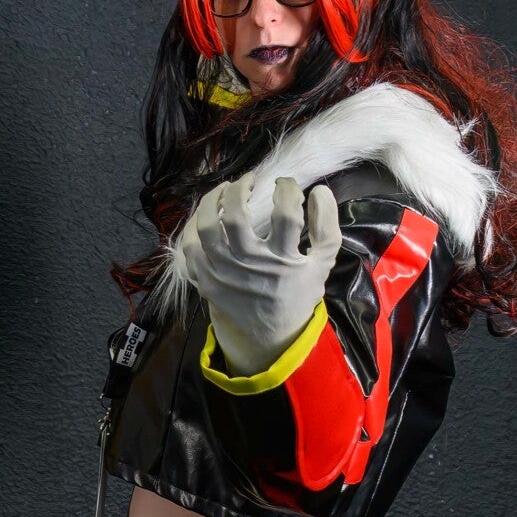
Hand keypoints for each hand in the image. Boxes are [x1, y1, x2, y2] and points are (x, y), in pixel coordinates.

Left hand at [180, 174, 341, 377]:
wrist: (271, 335)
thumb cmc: (297, 294)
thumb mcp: (321, 264)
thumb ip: (327, 228)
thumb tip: (320, 190)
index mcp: (282, 260)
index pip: (285, 214)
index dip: (287, 190)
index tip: (285, 183)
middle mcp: (250, 265)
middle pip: (236, 217)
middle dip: (240, 189)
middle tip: (248, 181)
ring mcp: (223, 274)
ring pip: (206, 229)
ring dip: (212, 201)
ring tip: (223, 191)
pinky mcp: (205, 280)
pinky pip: (190, 248)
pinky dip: (195, 227)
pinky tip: (207, 215)